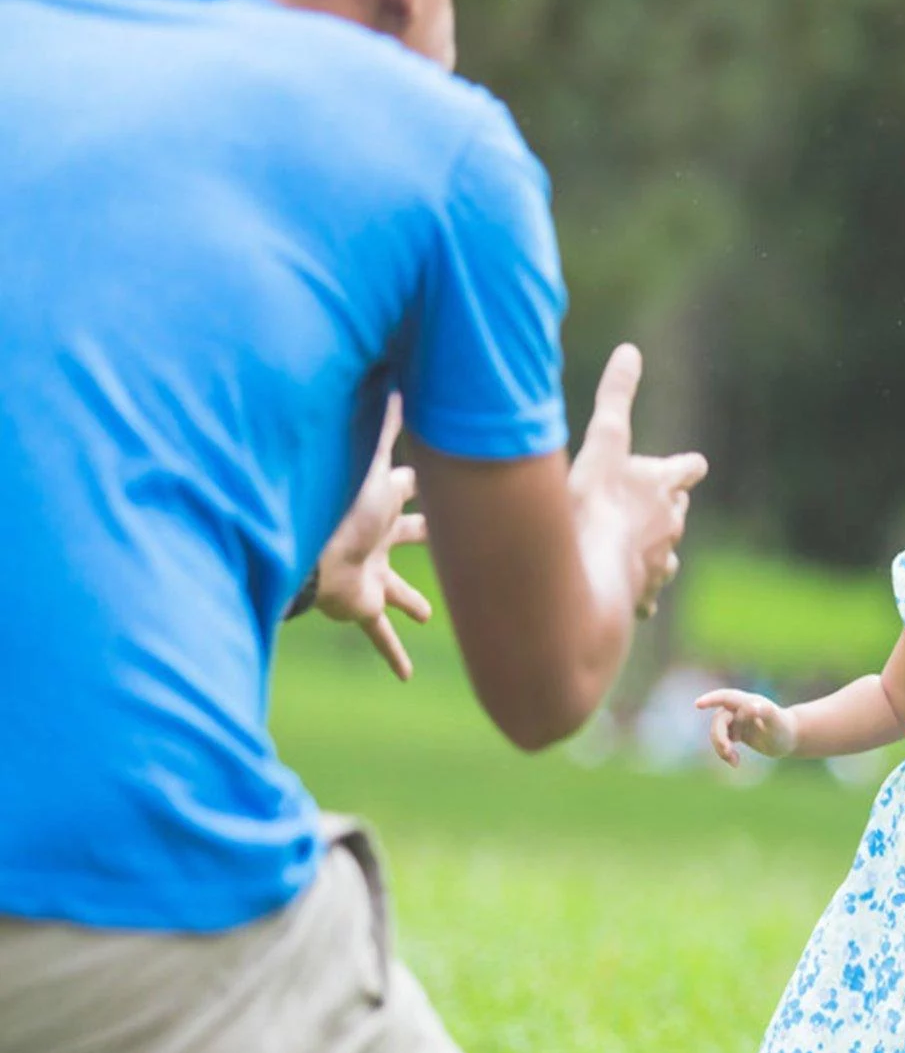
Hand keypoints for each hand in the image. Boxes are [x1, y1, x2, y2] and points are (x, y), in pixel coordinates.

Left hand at [315, 395, 431, 680]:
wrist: (308, 551)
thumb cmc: (337, 500)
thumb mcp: (373, 458)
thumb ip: (388, 420)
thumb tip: (402, 374)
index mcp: (380, 501)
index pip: (408, 485)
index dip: (424, 479)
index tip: (444, 473)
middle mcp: (376, 536)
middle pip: (409, 536)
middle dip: (427, 536)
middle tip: (448, 539)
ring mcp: (370, 572)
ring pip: (398, 590)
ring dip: (411, 602)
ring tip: (425, 615)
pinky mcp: (362, 604)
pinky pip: (379, 635)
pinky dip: (391, 654)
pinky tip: (405, 677)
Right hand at [567, 344, 707, 618]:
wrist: (589, 576)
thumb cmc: (594, 507)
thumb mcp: (602, 443)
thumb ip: (616, 397)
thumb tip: (631, 350)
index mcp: (664, 489)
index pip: (688, 469)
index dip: (685, 467)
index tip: (691, 466)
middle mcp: (670, 527)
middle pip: (678, 513)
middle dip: (666, 509)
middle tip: (645, 507)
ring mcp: (659, 565)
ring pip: (665, 556)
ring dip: (653, 551)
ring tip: (633, 551)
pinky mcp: (642, 596)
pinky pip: (644, 594)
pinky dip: (635, 590)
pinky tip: (621, 593)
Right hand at [694, 689, 798, 764]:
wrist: (791, 738)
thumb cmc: (784, 728)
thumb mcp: (776, 722)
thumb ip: (765, 712)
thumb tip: (750, 707)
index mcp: (748, 702)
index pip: (726, 697)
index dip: (711, 699)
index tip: (697, 704)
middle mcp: (740, 710)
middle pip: (719, 720)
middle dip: (719, 736)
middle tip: (727, 752)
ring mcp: (737, 721)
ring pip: (719, 732)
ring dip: (721, 747)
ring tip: (734, 762)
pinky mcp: (737, 732)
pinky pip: (724, 741)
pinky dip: (726, 753)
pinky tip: (736, 763)